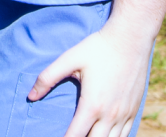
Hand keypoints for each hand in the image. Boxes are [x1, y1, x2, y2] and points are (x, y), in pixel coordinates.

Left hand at [30, 24, 152, 136]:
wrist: (131, 38)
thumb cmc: (99, 47)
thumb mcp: (70, 59)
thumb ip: (48, 77)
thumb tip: (31, 96)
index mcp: (92, 105)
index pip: (75, 136)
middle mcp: (110, 114)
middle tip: (71, 136)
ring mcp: (124, 113)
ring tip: (86, 135)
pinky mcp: (134, 110)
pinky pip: (125, 134)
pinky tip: (104, 135)